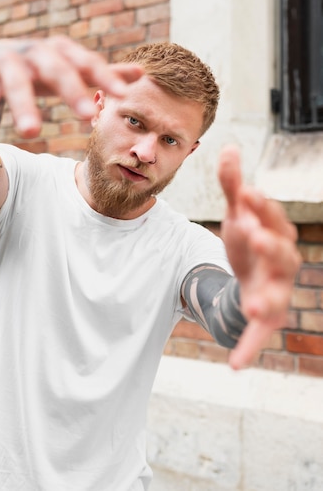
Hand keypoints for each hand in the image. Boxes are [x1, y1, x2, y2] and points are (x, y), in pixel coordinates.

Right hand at [0, 36, 142, 143]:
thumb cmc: (36, 69)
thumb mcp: (68, 70)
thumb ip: (100, 73)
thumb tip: (141, 73)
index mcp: (59, 50)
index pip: (85, 61)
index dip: (104, 75)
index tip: (123, 93)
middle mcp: (33, 51)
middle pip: (55, 67)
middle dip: (70, 89)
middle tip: (86, 113)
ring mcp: (5, 61)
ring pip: (16, 83)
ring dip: (23, 106)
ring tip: (32, 133)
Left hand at [218, 145, 301, 369]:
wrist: (246, 274)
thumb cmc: (246, 240)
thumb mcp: (236, 213)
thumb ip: (232, 185)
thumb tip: (228, 146)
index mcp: (275, 233)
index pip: (272, 218)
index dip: (261, 207)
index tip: (246, 194)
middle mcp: (282, 261)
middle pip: (282, 253)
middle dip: (270, 244)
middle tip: (254, 233)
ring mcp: (276, 290)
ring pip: (277, 295)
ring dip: (267, 298)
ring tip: (253, 304)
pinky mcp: (264, 315)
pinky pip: (259, 333)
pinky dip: (248, 348)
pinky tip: (235, 365)